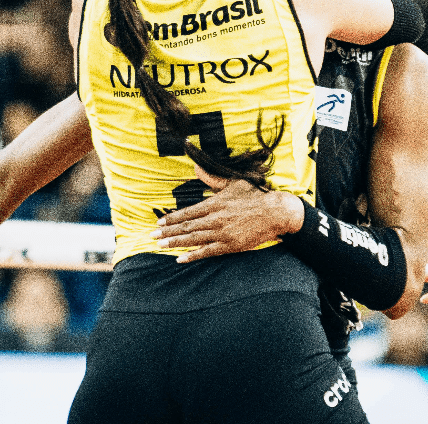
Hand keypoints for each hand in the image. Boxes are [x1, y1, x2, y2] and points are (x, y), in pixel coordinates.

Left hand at [152, 165, 304, 263]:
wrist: (275, 212)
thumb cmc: (255, 196)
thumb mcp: (233, 183)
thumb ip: (213, 178)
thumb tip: (197, 168)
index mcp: (214, 204)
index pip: (187, 212)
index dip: (171, 218)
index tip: (159, 221)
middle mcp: (215, 219)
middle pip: (186, 227)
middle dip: (167, 232)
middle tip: (152, 235)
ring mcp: (221, 234)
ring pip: (193, 239)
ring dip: (174, 243)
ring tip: (160, 246)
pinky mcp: (230, 246)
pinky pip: (207, 252)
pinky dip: (192, 256)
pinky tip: (180, 259)